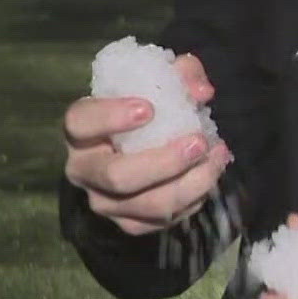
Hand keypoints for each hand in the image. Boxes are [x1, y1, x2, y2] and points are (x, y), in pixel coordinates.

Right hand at [62, 53, 232, 235]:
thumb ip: (180, 75)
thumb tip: (202, 91)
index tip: (149, 108)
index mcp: (80, 130)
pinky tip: (210, 175)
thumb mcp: (157, 83)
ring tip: (217, 157)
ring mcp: (104, 202)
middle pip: (117, 176)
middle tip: (198, 142)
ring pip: (147, 204)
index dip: (111, 117)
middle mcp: (83, 170)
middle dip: (164, 162)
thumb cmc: (143, 108)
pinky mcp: (128, 223)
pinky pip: (161, 221)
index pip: (80, 122)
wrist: (134, 145)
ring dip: (190, 184)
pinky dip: (193, 199)